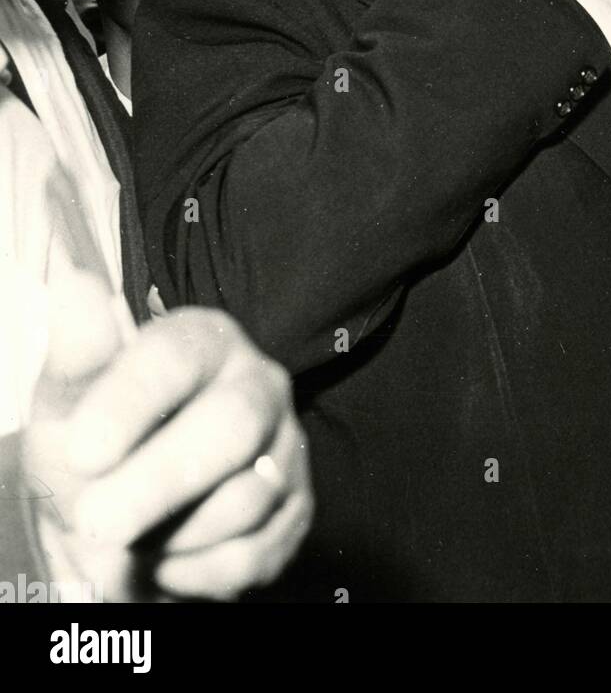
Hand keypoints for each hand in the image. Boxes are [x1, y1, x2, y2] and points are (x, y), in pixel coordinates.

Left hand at [22, 271, 312, 601]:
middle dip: (159, 480)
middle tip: (96, 520)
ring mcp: (286, 446)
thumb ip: (78, 352)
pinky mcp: (297, 509)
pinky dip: (195, 570)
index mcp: (203, 340)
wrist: (120, 523)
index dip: (130, 404)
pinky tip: (165, 557)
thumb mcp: (69, 401)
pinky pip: (255, 551)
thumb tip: (73, 283)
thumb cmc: (95, 448)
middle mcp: (258, 383)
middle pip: (232, 425)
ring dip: (170, 534)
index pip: (176, 359)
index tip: (82, 452)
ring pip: (245, 498)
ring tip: (127, 536)